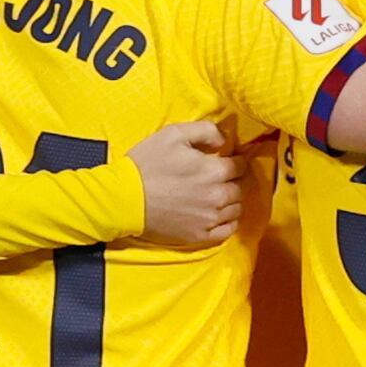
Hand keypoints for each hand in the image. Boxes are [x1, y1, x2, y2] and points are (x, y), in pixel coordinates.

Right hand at [127, 120, 241, 246]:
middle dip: (233, 180)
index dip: (235, 161)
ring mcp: (209, 218)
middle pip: (239, 188)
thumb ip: (205, 131)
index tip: (228, 160)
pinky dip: (228, 222)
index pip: (240, 166)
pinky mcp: (199, 235)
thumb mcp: (174, 134)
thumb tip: (224, 141)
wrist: (125, 199)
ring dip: (231, 200)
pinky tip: (219, 215)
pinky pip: (227, 230)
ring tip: (219, 195)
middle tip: (220, 177)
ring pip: (236, 209)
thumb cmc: (147, 164)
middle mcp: (217, 196)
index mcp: (214, 171)